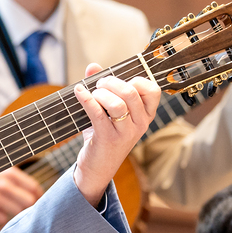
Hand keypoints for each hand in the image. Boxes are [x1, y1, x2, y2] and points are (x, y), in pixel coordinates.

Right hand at [0, 167, 42, 224]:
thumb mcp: (1, 167)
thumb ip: (18, 178)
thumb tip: (37, 192)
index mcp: (11, 173)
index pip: (35, 189)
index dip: (39, 196)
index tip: (37, 198)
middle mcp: (4, 186)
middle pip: (30, 203)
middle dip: (29, 205)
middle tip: (25, 205)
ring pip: (18, 212)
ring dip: (17, 212)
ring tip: (11, 207)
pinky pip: (2, 219)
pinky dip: (2, 216)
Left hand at [72, 63, 159, 205]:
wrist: (97, 167)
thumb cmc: (104, 134)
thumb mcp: (108, 111)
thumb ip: (103, 87)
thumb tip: (93, 65)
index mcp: (146, 115)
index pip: (153, 90)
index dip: (135, 80)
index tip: (119, 81)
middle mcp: (140, 124)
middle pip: (131, 93)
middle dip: (111, 82)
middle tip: (99, 85)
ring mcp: (125, 133)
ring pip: (117, 103)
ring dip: (100, 93)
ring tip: (91, 93)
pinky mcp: (107, 138)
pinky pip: (97, 113)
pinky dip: (86, 99)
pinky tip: (78, 92)